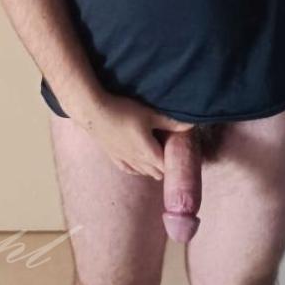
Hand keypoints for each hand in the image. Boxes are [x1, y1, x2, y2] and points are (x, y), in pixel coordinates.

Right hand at [71, 90, 194, 178]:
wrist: (93, 112)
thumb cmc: (123, 112)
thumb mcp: (150, 114)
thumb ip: (170, 122)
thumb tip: (191, 124)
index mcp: (149, 154)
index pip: (167, 168)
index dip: (176, 164)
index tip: (183, 156)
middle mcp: (137, 162)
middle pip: (156, 172)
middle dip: (166, 166)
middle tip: (172, 153)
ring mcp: (124, 160)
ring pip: (143, 172)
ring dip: (152, 168)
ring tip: (158, 157)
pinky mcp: (113, 156)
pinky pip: (129, 169)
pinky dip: (137, 169)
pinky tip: (138, 165)